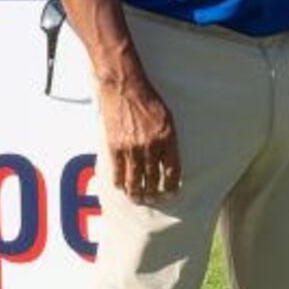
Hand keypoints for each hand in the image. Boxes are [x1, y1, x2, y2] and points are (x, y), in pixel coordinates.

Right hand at [97, 73, 179, 202]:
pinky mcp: (115, 147)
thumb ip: (169, 141)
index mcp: (167, 138)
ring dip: (137, 193)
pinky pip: (118, 173)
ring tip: (139, 199)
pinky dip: (120, 183)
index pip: (173, 171)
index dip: (172, 186)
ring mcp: (131, 148)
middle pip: (153, 179)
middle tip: (154, 200)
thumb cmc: (149, 102)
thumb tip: (168, 162)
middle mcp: (150, 146)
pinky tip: (122, 188)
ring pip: (134, 180)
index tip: (171, 194)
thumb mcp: (168, 119)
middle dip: (154, 193)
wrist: (125, 88)